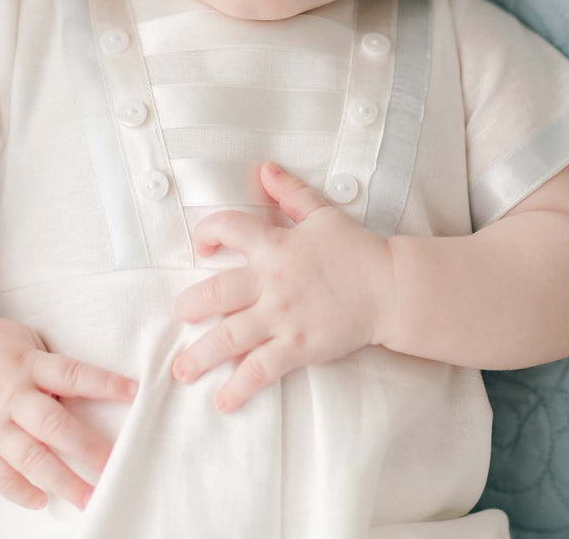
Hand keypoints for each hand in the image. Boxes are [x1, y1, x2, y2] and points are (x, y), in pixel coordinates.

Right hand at [0, 314, 137, 511]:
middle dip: (87, 447)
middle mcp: (10, 396)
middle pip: (54, 425)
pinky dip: (19, 491)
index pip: (72, 375)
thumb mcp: (23, 340)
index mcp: (27, 364)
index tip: (134, 393)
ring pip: (29, 458)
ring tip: (87, 497)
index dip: (104, 384)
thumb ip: (49, 366)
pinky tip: (42, 501)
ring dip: (61, 481)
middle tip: (114, 465)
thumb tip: (85, 393)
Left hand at [170, 161, 394, 412]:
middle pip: (214, 293)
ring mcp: (282, 317)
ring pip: (228, 337)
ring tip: (181, 369)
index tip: (200, 244)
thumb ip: (290, 192)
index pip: (228, 228)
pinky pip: (260, 369)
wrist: (390, 287)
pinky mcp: (297, 347)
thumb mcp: (322, 213)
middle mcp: (271, 281)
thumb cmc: (356, 249)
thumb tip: (265, 168)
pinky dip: (239, 387)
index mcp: (274, 244)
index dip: (207, 231)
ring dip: (200, 354)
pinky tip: (222, 400)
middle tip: (177, 315)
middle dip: (188, 307)